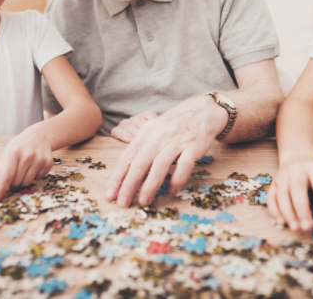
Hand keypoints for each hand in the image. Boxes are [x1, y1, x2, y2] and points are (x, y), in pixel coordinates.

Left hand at [0, 124, 54, 201]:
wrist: (39, 136)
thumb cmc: (19, 147)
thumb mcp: (6, 156)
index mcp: (14, 152)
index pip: (6, 176)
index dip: (1, 189)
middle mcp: (27, 155)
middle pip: (16, 182)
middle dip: (13, 182)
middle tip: (15, 172)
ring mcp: (39, 159)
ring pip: (27, 183)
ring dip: (23, 180)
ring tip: (24, 169)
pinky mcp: (48, 163)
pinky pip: (37, 179)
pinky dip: (34, 177)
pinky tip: (34, 166)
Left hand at [105, 96, 219, 206]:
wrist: (201, 110)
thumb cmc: (173, 125)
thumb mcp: (152, 131)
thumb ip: (140, 149)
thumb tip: (125, 175)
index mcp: (145, 135)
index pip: (127, 158)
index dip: (117, 177)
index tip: (110, 194)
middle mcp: (158, 138)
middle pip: (140, 163)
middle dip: (129, 185)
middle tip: (122, 203)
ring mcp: (176, 142)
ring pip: (160, 165)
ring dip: (151, 185)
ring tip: (144, 201)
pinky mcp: (193, 147)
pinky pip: (184, 164)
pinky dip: (178, 178)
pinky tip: (172, 190)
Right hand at [267, 159, 312, 229]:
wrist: (297, 158)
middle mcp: (296, 171)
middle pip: (297, 190)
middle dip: (302, 209)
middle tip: (308, 227)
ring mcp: (283, 177)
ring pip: (283, 195)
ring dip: (288, 212)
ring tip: (296, 228)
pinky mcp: (273, 184)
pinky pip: (271, 197)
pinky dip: (275, 210)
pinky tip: (282, 222)